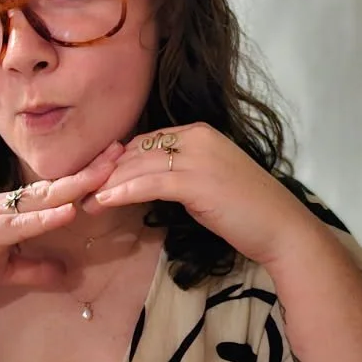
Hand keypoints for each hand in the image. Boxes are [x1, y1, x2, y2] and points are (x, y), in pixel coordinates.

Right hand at [0, 142, 125, 307]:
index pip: (55, 192)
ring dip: (74, 185)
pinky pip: (16, 225)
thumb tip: (68, 272)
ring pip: (39, 198)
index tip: (116, 163)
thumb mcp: (0, 270)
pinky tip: (66, 213)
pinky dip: (43, 219)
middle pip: (54, 185)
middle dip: (89, 168)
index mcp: (9, 211)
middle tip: (123, 148)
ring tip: (105, 173)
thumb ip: (34, 269)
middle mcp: (2, 205)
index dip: (85, 177)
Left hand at [84, 123, 316, 267]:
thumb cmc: (245, 211)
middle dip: (106, 171)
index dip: (117, 161)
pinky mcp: (197, 181)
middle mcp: (196, 137)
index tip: (94, 178)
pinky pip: (149, 184)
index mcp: (198, 133)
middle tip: (80, 190)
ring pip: (138, 166)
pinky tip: (104, 201)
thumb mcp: (207, 182)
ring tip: (84, 200)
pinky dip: (123, 192)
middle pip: (137, 151)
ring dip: (107, 184)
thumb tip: (141, 180)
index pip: (145, 142)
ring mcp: (198, 157)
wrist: (281, 228)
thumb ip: (177, 174)